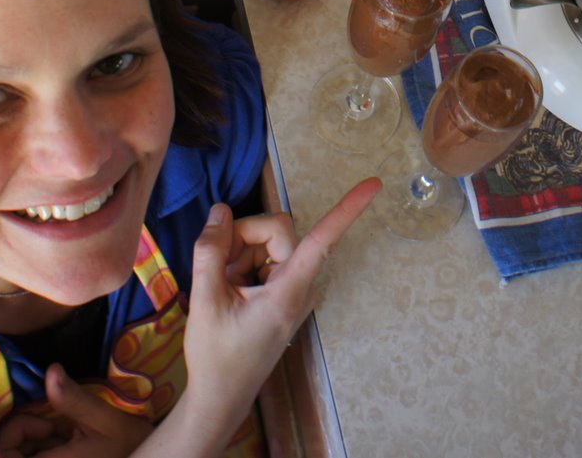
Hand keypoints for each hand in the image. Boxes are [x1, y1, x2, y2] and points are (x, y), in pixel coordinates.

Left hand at [0, 364, 152, 457]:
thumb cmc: (129, 446)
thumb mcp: (106, 420)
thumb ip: (74, 399)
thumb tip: (51, 371)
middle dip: (11, 432)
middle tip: (46, 418)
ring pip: (10, 457)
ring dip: (24, 439)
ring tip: (56, 427)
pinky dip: (34, 446)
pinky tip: (58, 438)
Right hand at [176, 178, 381, 440]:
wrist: (220, 395)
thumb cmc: (217, 355)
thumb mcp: (205, 301)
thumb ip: (211, 252)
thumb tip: (220, 211)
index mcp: (290, 290)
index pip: (323, 240)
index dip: (348, 209)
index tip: (375, 184)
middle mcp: (301, 285)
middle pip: (278, 230)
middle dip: (244, 238)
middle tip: (217, 267)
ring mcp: (294, 287)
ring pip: (268, 241)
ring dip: (240, 253)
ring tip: (222, 287)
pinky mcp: (284, 289)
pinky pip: (266, 256)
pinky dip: (243, 263)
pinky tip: (229, 288)